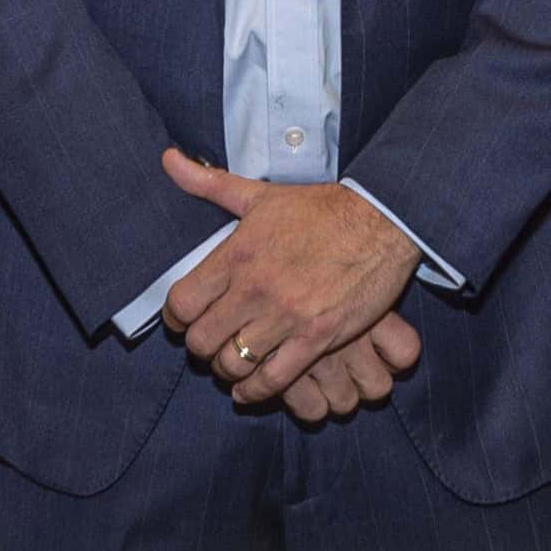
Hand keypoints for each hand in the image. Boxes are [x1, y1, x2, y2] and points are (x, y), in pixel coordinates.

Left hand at [159, 149, 419, 408]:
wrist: (381, 220)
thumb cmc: (320, 208)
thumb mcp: (259, 194)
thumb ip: (209, 183)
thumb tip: (168, 160)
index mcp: (237, 255)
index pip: (182, 303)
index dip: (175, 320)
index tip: (182, 322)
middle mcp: (255, 289)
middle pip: (202, 341)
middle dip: (200, 348)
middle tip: (208, 345)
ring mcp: (286, 316)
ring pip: (233, 363)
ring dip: (227, 370)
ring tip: (230, 366)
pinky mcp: (317, 338)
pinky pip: (274, 379)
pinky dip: (256, 391)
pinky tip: (250, 390)